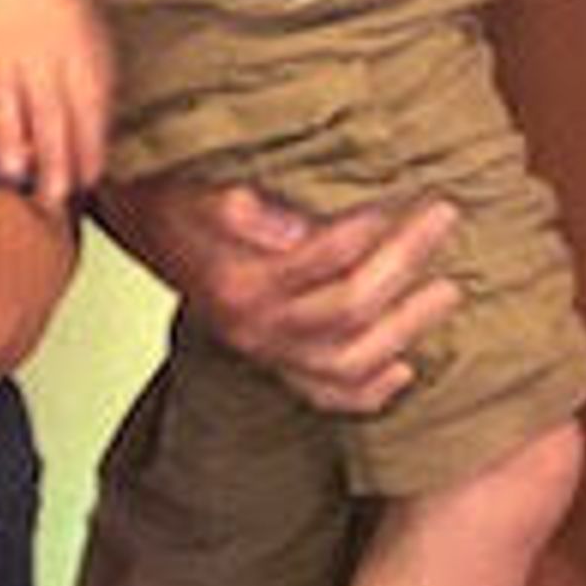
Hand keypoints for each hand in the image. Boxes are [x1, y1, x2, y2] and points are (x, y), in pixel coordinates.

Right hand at [0, 0, 108, 208]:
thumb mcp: (81, 23)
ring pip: (3, 98)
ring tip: (12, 172)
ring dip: (8, 137)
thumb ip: (90, 69)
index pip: (87, 101)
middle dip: (54, 155)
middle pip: (48, 109)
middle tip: (55, 194)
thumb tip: (101, 123)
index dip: (89, 141)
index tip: (91, 177)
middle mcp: (37, 48)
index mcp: (72, 44)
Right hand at [97, 176, 458, 415]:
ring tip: (448, 288)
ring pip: (349, 361)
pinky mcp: (270, 366)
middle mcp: (254, 329)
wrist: (137, 225)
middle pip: (350, 308)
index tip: (404, 193)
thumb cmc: (171, 198)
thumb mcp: (190, 189)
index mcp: (239, 286)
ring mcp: (265, 354)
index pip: (323, 261)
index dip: (369, 230)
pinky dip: (368, 393)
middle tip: (445, 216)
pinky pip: (325, 396)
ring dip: (406, 328)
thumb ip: (234, 207)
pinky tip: (406, 371)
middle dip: (405, 260)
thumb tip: (294, 226)